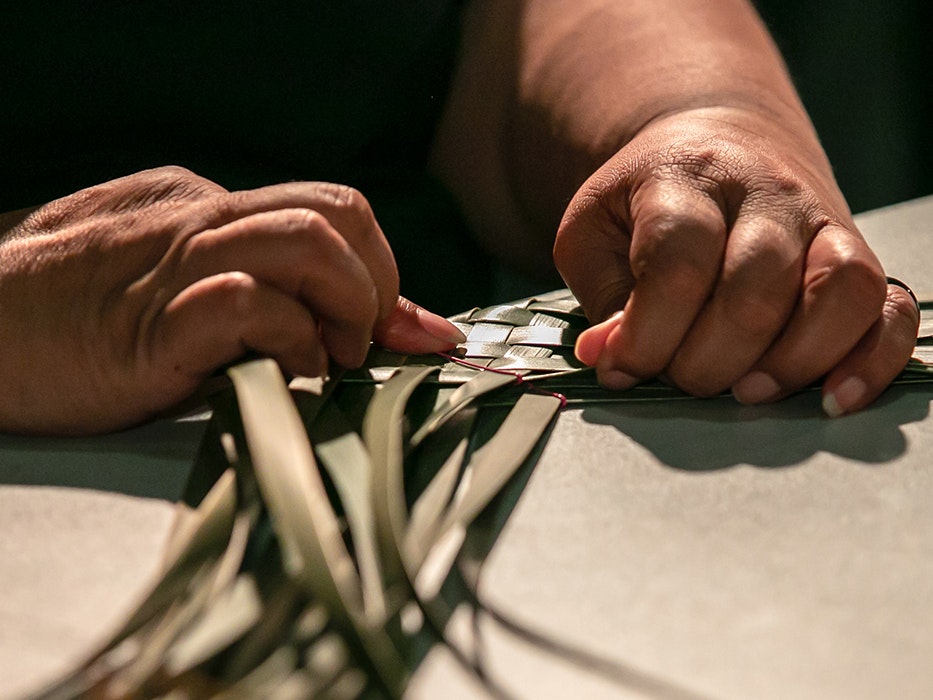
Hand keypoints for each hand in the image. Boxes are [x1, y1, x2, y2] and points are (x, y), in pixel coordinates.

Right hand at [0, 167, 462, 434]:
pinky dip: (294, 341)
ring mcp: (176, 264)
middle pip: (335, 213)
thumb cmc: (75, 324)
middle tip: (368, 340)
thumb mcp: (174, 285)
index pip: (330, 211)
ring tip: (334, 357)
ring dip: (348, 306)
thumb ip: (267, 291)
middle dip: (378, 281)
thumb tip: (371, 321)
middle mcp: (199, 219)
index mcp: (204, 206)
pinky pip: (252, 304)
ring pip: (307, 242)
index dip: (382, 270)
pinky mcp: (152, 322)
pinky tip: (290, 373)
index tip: (406, 330)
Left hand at [555, 107, 919, 414]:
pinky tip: (832, 399)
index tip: (622, 367)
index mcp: (685, 179)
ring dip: (791, 362)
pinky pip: (890, 308)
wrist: (716, 144)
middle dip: (710, 361)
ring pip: (839, 289)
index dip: (647, 334)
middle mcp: (765, 193)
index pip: (677, 262)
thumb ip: (602, 297)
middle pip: (756, 288)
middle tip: (683, 378)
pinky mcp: (858, 255)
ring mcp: (822, 220)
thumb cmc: (647, 203)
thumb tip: (608, 358)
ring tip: (747, 391)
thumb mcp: (595, 233)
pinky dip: (871, 360)